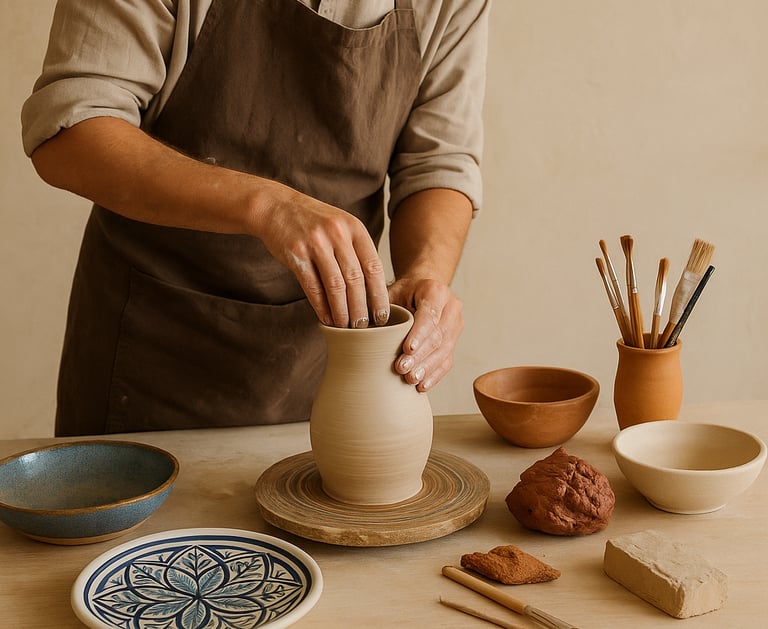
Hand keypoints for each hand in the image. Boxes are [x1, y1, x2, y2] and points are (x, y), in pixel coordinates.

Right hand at [255, 187, 390, 328]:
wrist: (277, 206)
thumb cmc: (313, 222)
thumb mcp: (341, 227)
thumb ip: (356, 251)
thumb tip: (373, 290)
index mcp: (354, 228)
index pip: (374, 267)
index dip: (379, 295)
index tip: (382, 315)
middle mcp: (337, 234)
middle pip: (355, 279)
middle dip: (361, 308)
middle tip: (363, 327)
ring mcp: (316, 243)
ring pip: (335, 286)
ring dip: (342, 311)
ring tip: (346, 327)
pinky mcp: (296, 253)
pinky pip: (312, 287)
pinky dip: (321, 307)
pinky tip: (326, 318)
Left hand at [389, 278, 463, 391]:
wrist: (421, 291)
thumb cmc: (401, 293)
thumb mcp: (390, 292)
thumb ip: (380, 306)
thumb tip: (360, 326)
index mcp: (435, 290)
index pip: (430, 315)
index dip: (419, 334)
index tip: (407, 349)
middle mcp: (451, 307)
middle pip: (438, 335)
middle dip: (420, 355)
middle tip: (402, 368)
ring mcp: (456, 325)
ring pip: (444, 350)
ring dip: (427, 368)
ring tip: (410, 379)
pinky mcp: (454, 342)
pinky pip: (447, 361)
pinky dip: (434, 375)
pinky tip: (422, 385)